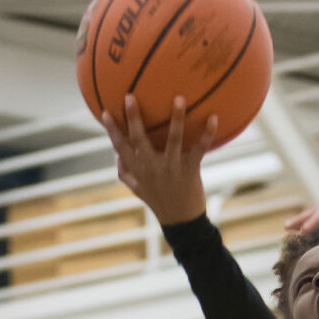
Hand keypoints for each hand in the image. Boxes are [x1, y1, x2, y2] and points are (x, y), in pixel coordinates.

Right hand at [102, 96, 216, 226]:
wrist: (182, 222)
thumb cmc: (159, 202)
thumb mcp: (138, 190)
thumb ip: (125, 172)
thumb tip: (115, 155)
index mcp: (138, 170)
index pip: (120, 148)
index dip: (112, 130)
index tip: (105, 112)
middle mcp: (152, 167)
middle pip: (140, 139)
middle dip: (134, 117)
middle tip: (131, 96)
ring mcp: (172, 168)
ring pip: (173, 139)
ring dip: (177, 118)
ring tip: (179, 98)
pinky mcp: (190, 170)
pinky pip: (199, 148)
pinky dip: (207, 133)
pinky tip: (213, 117)